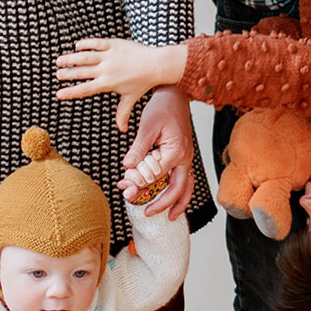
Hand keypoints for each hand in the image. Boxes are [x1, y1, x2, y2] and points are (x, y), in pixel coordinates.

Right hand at [55, 37, 186, 119]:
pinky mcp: (114, 44)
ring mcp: (110, 56)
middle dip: (68, 74)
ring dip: (71, 58)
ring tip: (59, 60)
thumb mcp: (130, 98)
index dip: (71, 92)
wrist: (156, 64)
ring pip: (85, 56)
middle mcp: (106, 70)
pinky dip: (86, 44)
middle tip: (57, 74)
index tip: (58, 94)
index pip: (85, 89)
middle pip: (82, 72)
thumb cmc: (143, 82)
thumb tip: (121, 130)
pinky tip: (77, 45)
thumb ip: (123, 113)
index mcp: (107, 84)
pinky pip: (97, 43)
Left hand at [119, 87, 195, 217]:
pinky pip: (185, 177)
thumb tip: (128, 167)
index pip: (156, 176)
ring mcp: (186, 157)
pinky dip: (180, 190)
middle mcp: (185, 157)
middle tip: (147, 212)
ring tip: (170, 217)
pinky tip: (172, 197)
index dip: (139, 183)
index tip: (124, 187)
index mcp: (176, 151)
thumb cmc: (162, 106)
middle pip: (178, 188)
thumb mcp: (147, 126)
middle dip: (163, 203)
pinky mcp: (183, 155)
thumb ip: (139, 149)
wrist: (175, 93)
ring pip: (186, 186)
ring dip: (178, 202)